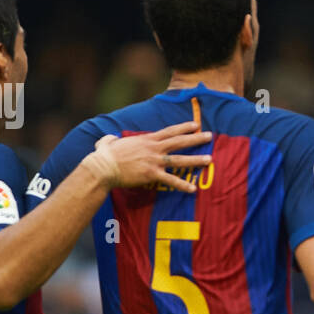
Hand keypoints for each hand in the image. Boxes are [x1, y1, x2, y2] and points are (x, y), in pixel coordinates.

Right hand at [84, 121, 212, 190]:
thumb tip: (109, 139)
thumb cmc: (104, 156)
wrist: (103, 167)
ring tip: (209, 160)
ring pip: (180, 159)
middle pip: (179, 141)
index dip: (184, 127)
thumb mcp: (108, 142)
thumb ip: (112, 139)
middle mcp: (153, 148)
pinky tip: (193, 189)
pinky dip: (182, 185)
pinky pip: (170, 180)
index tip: (196, 124)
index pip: (170, 131)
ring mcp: (154, 161)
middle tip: (210, 136)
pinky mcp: (151, 174)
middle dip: (196, 138)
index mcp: (147, 140)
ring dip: (196, 160)